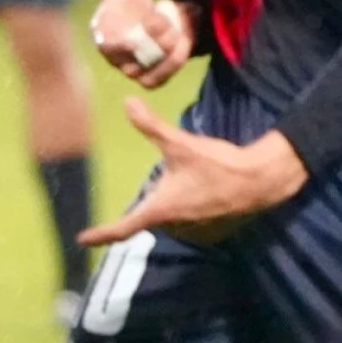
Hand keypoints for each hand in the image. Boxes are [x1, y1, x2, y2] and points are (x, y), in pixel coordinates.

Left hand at [79, 100, 308, 246]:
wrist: (258, 180)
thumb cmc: (217, 164)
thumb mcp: (180, 143)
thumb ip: (151, 127)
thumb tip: (127, 103)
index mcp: (160, 209)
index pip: (122, 228)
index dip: (101, 234)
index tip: (83, 239)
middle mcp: (173, 227)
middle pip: (150, 217)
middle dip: (155, 200)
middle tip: (170, 177)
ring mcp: (193, 234)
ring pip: (171, 220)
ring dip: (173, 206)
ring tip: (191, 183)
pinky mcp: (210, 234)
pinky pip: (190, 225)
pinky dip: (190, 211)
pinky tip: (204, 192)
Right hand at [85, 0, 192, 88]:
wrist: (143, 22)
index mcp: (103, 32)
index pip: (117, 40)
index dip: (143, 28)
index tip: (154, 10)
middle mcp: (113, 56)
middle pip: (144, 55)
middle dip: (163, 35)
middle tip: (168, 20)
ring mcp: (128, 70)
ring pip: (154, 69)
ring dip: (173, 50)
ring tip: (178, 33)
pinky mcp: (144, 80)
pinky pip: (158, 81)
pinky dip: (173, 66)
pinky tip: (180, 46)